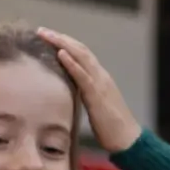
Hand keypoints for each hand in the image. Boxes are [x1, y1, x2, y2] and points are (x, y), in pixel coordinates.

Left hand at [36, 28, 142, 152]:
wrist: (127, 138)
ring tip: (47, 35)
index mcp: (99, 78)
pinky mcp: (98, 95)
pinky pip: (83, 75)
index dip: (65, 43)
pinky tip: (60, 54)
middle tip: (42, 30)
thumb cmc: (110, 126)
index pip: (82, 54)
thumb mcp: (94, 105)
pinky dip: (72, 63)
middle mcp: (101, 75)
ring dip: (63, 43)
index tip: (48, 36)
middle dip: (61, 38)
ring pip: (82, 56)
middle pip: (80, 50)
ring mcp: (100, 83)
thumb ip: (83, 94)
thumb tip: (67, 90)